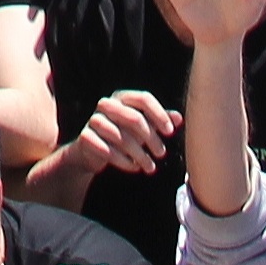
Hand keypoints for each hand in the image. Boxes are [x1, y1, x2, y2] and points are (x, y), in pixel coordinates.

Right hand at [54, 90, 175, 181]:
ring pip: (122, 137)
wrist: (92, 150)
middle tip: (162, 153)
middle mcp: (106, 105)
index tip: (170, 132)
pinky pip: (108, 151)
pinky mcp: (86, 138)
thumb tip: (179, 119)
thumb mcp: (141, 127)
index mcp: (121, 97)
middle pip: (135, 118)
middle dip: (151, 138)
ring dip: (139, 154)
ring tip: (151, 167)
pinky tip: (134, 167)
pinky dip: (124, 162)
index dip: (159, 114)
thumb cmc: (122, 134)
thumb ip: (159, 121)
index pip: (143, 99)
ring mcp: (94, 120)